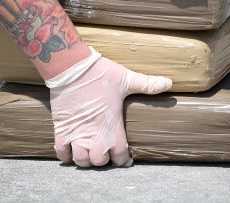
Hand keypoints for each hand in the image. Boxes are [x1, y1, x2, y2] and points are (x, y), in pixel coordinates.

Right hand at [47, 48, 171, 166]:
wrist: (72, 67)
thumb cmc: (100, 74)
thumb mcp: (126, 79)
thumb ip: (147, 84)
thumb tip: (169, 82)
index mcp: (113, 127)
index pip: (120, 157)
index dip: (122, 159)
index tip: (122, 156)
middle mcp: (95, 135)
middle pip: (99, 162)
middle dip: (102, 159)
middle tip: (103, 150)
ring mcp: (76, 134)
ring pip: (81, 160)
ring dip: (84, 158)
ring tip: (87, 149)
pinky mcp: (61, 129)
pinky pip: (62, 152)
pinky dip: (66, 154)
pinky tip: (70, 147)